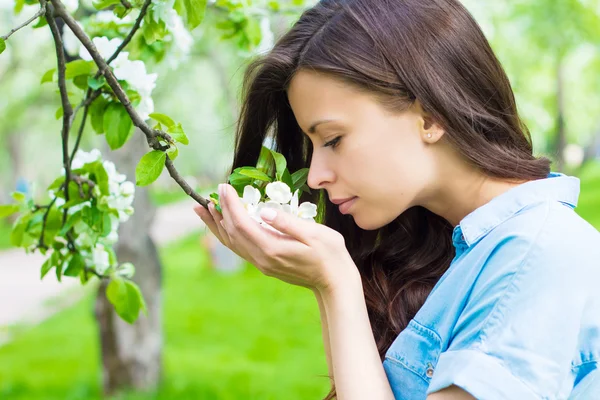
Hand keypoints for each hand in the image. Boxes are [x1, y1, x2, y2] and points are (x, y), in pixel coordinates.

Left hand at [193, 184, 358, 292]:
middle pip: (232, 233)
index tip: (224, 186)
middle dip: (220, 210)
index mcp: (272, 248)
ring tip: (203, 209)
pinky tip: (223, 226)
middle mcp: (262, 258)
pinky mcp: (265, 265)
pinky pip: (239, 248)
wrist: (334, 282)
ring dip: (216, 225)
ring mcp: (262, 264)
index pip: (242, 223)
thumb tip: (264, 211)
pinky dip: (226, 235)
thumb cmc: (330, 254)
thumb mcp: (314, 234)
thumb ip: (288, 223)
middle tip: (212, 191)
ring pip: (231, 243)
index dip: (230, 204)